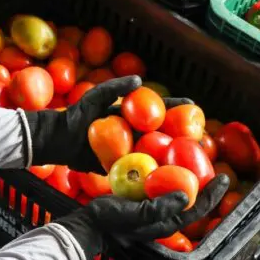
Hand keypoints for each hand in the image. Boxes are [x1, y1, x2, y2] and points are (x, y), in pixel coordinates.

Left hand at [25, 76, 191, 172]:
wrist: (59, 139)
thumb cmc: (76, 115)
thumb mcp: (94, 98)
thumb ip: (114, 87)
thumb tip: (139, 80)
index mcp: (129, 113)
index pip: (157, 107)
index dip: (176, 106)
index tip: (194, 105)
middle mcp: (132, 130)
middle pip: (162, 131)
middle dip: (181, 133)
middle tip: (200, 136)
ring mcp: (127, 148)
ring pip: (155, 151)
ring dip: (172, 156)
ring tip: (193, 161)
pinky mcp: (120, 165)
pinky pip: (140, 168)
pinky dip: (153, 172)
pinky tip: (169, 179)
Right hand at [56, 174, 229, 259]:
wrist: (90, 225)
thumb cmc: (112, 221)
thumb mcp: (137, 214)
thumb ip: (160, 207)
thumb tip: (185, 195)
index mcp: (167, 222)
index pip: (198, 209)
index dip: (212, 194)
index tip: (224, 178)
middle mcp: (164, 215)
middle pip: (191, 199)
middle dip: (204, 184)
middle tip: (212, 165)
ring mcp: (153, 208)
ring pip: (177, 192)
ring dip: (186, 177)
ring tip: (192, 159)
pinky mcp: (142, 200)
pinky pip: (160, 186)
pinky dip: (167, 174)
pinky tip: (163, 161)